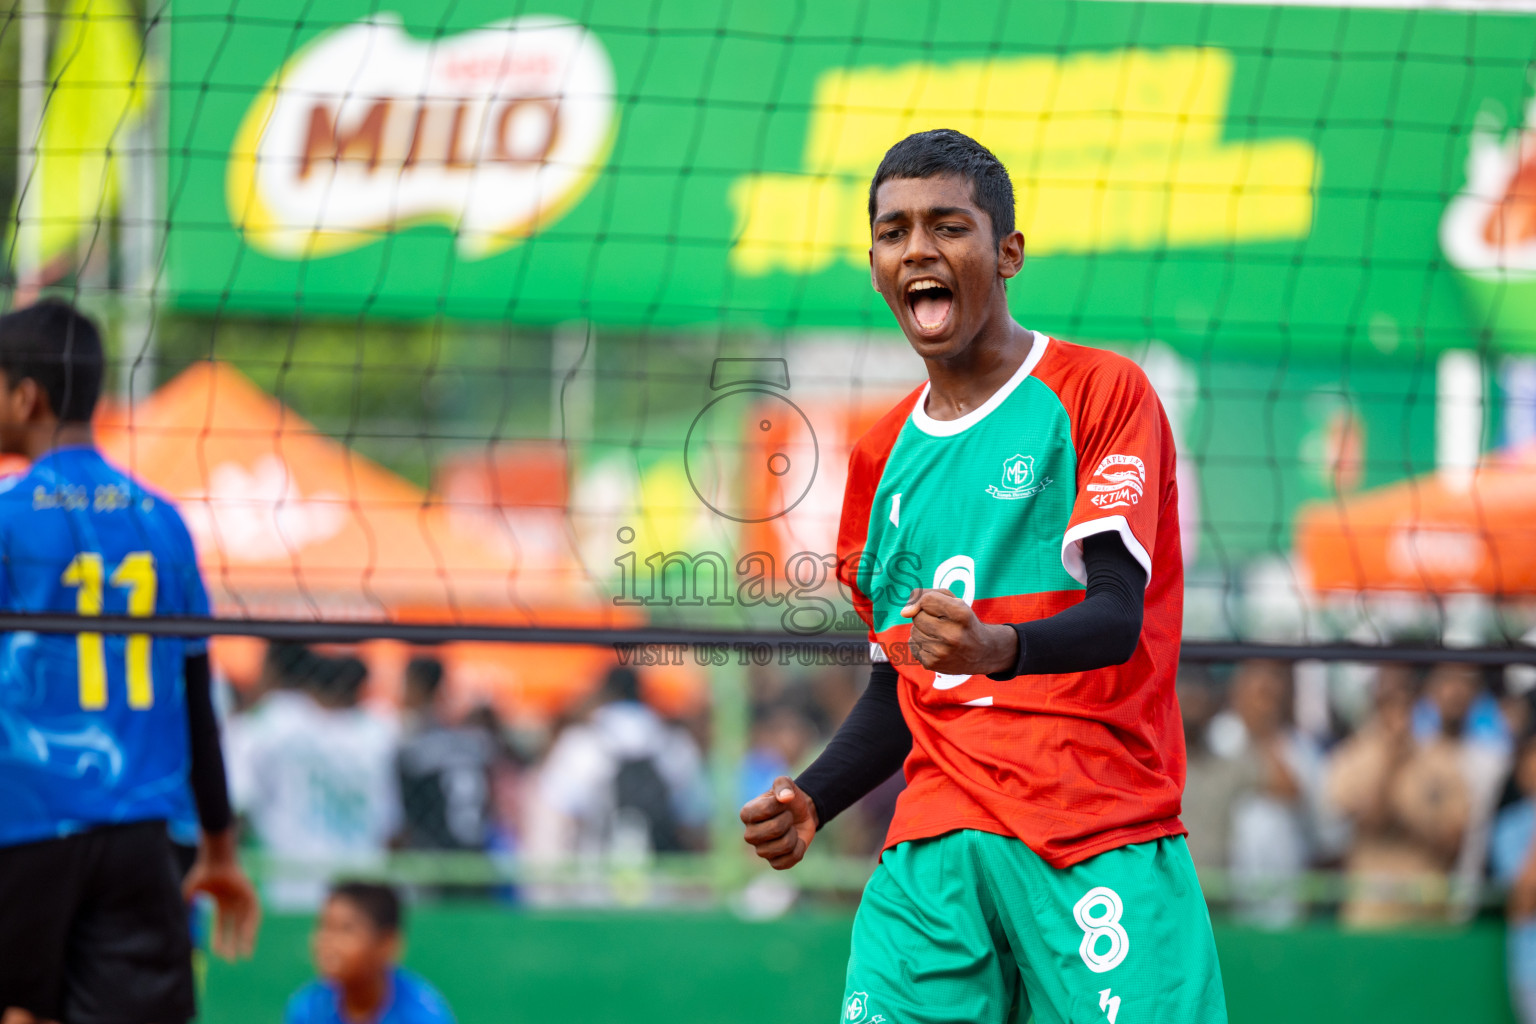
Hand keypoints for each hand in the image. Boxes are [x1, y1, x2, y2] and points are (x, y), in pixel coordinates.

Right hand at [182, 829, 260, 959]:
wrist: (214, 859)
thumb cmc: (201, 873)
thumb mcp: (189, 894)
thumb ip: (186, 909)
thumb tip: (177, 926)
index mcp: (221, 903)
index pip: (222, 926)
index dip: (220, 940)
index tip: (219, 955)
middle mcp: (233, 902)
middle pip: (235, 927)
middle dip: (234, 943)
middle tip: (232, 960)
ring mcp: (242, 898)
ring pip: (246, 922)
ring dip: (246, 938)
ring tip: (244, 953)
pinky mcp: (250, 894)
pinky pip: (254, 913)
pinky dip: (251, 926)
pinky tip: (247, 937)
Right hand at [740, 776, 817, 869]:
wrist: (802, 814)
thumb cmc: (788, 798)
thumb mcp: (786, 784)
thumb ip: (783, 785)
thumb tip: (785, 797)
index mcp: (747, 813)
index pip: (766, 809)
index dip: (780, 805)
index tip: (782, 803)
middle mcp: (750, 834)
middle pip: (775, 829)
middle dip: (788, 820)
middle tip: (787, 817)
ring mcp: (761, 850)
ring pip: (784, 846)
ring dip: (794, 835)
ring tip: (790, 829)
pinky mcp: (774, 862)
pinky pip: (789, 860)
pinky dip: (798, 849)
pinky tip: (795, 842)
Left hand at [901, 588, 1016, 675]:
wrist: (982, 652)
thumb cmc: (963, 622)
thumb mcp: (955, 601)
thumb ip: (927, 596)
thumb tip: (904, 612)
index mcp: (962, 614)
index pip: (927, 600)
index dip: (925, 601)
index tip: (930, 606)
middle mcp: (953, 635)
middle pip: (917, 617)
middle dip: (924, 616)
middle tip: (940, 622)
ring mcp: (942, 652)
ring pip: (913, 632)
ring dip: (922, 631)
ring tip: (940, 635)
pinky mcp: (932, 664)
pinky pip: (912, 645)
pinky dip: (920, 643)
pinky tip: (936, 646)